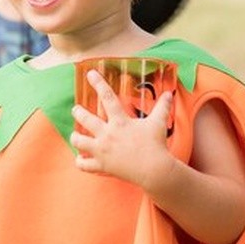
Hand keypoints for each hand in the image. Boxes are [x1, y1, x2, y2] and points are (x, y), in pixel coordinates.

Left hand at [70, 70, 174, 187]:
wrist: (153, 169)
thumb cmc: (156, 145)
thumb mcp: (159, 123)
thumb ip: (162, 107)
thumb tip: (169, 94)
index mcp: (120, 122)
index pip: (108, 97)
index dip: (98, 83)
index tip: (90, 73)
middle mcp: (107, 134)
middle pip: (85, 119)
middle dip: (78, 112)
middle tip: (76, 109)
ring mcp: (102, 151)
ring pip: (79, 142)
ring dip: (75, 137)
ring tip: (75, 135)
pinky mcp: (102, 166)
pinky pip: (83, 165)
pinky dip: (80, 162)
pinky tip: (80, 159)